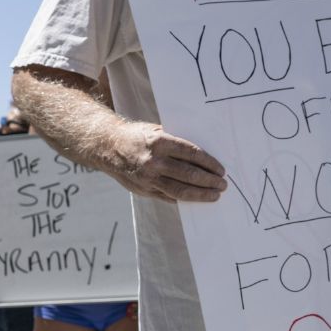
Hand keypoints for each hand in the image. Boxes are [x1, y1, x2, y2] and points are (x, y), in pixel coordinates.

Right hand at [106, 122, 226, 203]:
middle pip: (189, 175)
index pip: (192, 154)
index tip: (221, 169)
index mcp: (160, 142)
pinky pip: (169, 197)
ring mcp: (149, 178)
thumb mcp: (156, 131)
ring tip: (214, 195)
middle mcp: (154, 161)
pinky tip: (196, 198)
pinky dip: (185, 199)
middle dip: (210, 181)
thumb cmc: (137, 136)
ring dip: (201, 194)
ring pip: (181, 191)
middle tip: (223, 184)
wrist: (108, 147)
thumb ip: (177, 142)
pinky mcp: (145, 190)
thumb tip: (203, 155)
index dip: (210, 163)